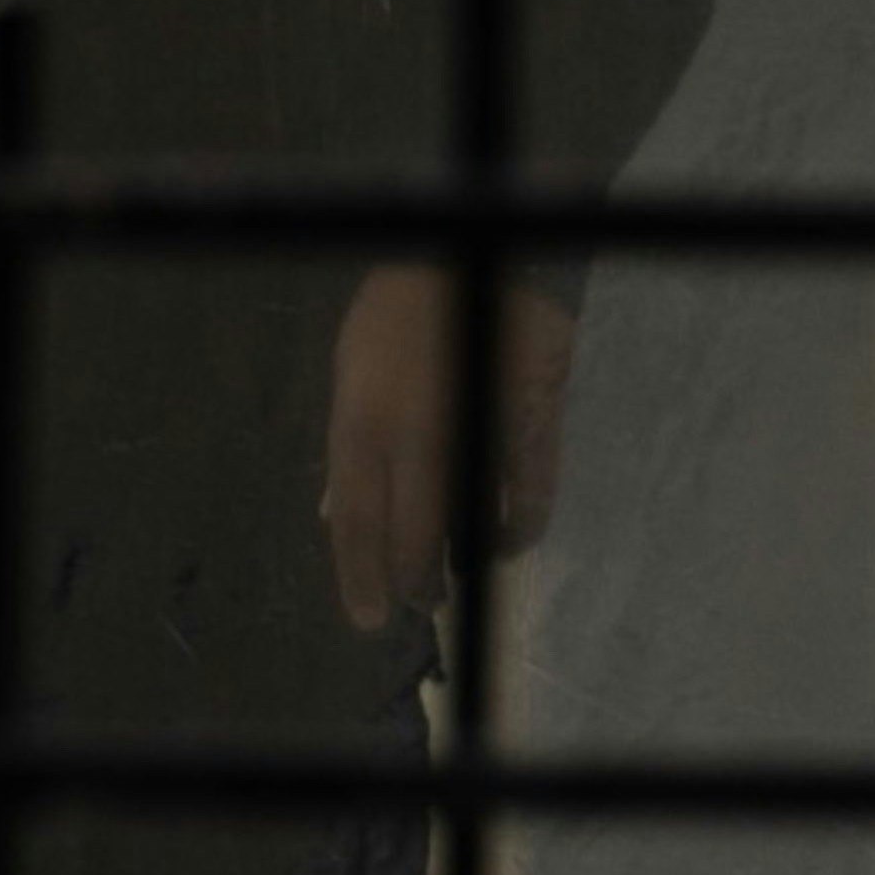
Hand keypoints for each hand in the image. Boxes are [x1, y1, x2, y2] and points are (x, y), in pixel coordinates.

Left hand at [323, 262, 575, 634]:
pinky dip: (519, 524)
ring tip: (463, 575)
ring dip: (466, 559)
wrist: (476, 257)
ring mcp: (474, 431)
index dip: (361, 578)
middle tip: (418, 601)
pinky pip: (527, 492)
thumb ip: (353, 442)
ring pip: (470, 521)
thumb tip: (345, 509)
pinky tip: (509, 536)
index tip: (369, 618)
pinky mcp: (528, 421)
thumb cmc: (399, 309)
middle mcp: (414, 437)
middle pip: (412, 536)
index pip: (356, 523)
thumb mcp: (351, 370)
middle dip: (413, 581)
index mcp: (360, 422)